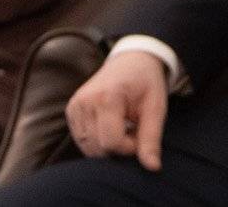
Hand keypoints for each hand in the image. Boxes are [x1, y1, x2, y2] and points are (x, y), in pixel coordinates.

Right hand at [67, 49, 169, 169]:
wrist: (132, 60)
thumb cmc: (146, 83)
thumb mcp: (155, 108)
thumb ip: (151, 138)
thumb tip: (152, 167)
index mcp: (106, 97)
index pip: (111, 143)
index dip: (129, 147)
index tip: (139, 133)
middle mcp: (85, 102)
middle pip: (98, 148)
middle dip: (118, 148)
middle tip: (132, 129)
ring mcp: (75, 106)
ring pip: (88, 148)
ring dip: (107, 146)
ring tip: (122, 126)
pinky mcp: (71, 111)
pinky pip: (82, 141)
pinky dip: (97, 141)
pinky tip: (109, 125)